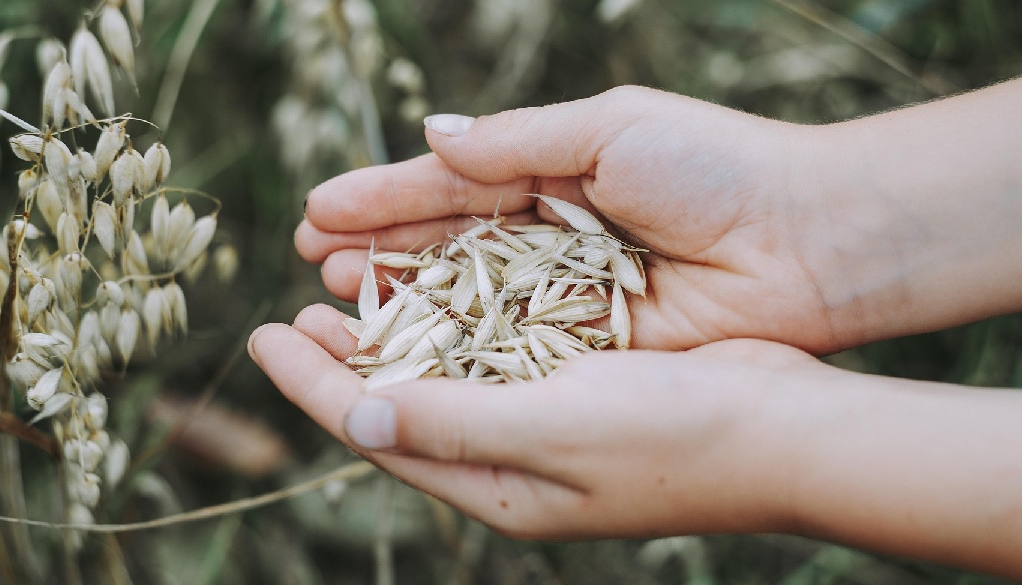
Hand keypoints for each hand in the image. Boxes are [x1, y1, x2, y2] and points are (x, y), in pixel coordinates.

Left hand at [250, 303, 812, 538]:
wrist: (786, 430)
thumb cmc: (675, 437)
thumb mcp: (553, 430)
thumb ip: (453, 423)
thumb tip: (354, 415)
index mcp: (497, 487)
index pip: (379, 432)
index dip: (312, 386)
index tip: (260, 337)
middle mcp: (511, 462)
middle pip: (401, 406)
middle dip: (341, 362)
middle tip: (292, 314)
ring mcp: (545, 426)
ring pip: (444, 377)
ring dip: (393, 337)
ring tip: (345, 297)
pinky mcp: (577, 387)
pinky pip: (493, 356)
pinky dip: (453, 324)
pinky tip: (435, 292)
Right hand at [297, 84, 1021, 353]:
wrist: (809, 241)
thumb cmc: (715, 167)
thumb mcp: (609, 129)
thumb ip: (514, 142)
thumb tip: (431, 135)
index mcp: (551, 173)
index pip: (449, 186)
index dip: (384, 198)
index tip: (318, 209)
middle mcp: (548, 237)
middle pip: (445, 246)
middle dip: (379, 249)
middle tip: (312, 259)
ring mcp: (564, 296)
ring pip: (466, 300)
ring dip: (402, 297)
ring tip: (338, 294)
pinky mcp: (588, 347)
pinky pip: (509, 347)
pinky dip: (457, 346)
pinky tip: (404, 345)